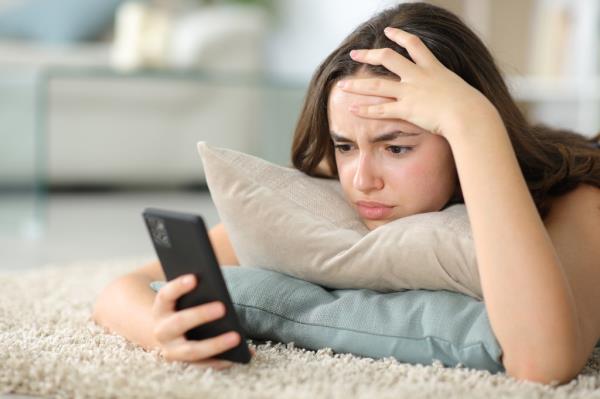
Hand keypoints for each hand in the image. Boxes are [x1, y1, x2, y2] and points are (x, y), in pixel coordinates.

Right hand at [151, 274, 254, 369]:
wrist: (167, 333)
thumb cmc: (184, 307)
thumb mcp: (184, 298)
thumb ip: (197, 290)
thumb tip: (219, 286)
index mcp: (160, 309)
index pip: (165, 295)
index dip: (178, 286)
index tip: (194, 278)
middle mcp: (161, 331)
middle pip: (179, 322)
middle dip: (200, 315)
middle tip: (222, 307)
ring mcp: (171, 350)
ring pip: (191, 350)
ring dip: (215, 344)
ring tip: (237, 337)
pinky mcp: (184, 364)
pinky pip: (203, 364)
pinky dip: (221, 361)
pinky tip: (239, 354)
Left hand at [337, 27, 495, 137]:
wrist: (469, 114)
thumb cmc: (471, 106)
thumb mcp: (460, 89)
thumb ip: (449, 88)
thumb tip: (454, 95)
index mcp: (433, 67)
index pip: (414, 44)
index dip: (399, 36)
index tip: (388, 31)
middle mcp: (418, 76)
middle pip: (388, 59)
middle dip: (369, 55)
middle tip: (354, 53)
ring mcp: (411, 92)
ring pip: (377, 84)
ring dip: (357, 85)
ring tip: (342, 85)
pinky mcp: (407, 109)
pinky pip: (381, 109)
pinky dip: (365, 110)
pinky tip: (352, 109)